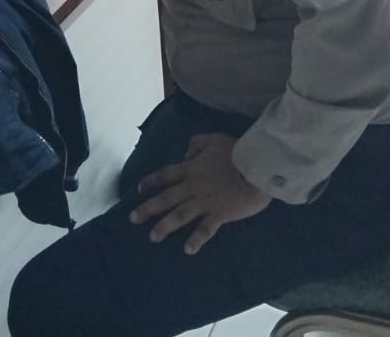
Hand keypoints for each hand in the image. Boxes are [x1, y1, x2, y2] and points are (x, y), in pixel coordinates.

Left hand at [129, 132, 270, 254]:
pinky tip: (187, 250)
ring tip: (153, 237)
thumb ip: (197, 143)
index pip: (166, 175)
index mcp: (191, 169)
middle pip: (166, 198)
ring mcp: (205, 202)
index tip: (140, 189)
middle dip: (148, 208)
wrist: (257, 167)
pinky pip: (205, 229)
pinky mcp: (219, 214)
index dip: (151, 182)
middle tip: (133, 219)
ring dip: (165, 226)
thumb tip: (186, 153)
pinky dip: (196, 240)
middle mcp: (193, 187)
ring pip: (179, 215)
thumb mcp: (214, 139)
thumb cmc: (238, 152)